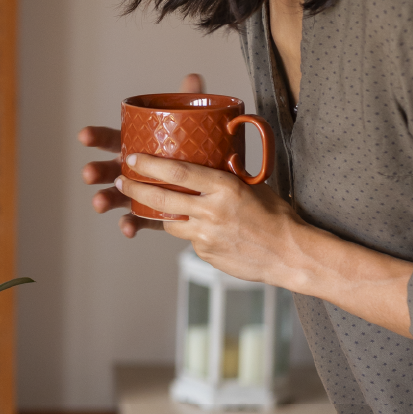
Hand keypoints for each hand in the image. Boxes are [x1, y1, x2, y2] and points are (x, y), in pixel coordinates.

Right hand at [79, 72, 204, 238]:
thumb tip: (193, 78)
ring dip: (105, 199)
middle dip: (96, 171)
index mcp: (133, 145)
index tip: (83, 136)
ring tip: (99, 203)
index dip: (96, 136)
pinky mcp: (147, 212)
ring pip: (115, 196)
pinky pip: (136, 219)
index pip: (110, 138)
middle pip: (107, 169)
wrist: (208, 183)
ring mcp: (135, 192)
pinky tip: (128, 228)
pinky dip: (130, 224)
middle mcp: (128, 169)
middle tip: (89, 174)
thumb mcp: (188, 125)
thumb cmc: (187, 149)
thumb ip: (188, 103)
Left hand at [117, 149, 301, 282]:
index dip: (150, 165)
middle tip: (121, 181)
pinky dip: (187, 231)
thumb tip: (208, 160)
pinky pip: (187, 239)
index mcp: (224, 187)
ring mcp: (206, 236)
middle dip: (135, 189)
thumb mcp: (252, 185)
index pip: (178, 172)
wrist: (290, 254)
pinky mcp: (205, 254)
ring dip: (159, 212)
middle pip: (162, 198)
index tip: (133, 159)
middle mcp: (212, 211)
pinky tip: (198, 228)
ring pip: (170, 221)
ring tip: (149, 203)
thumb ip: (226, 175)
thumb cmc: (276, 216)